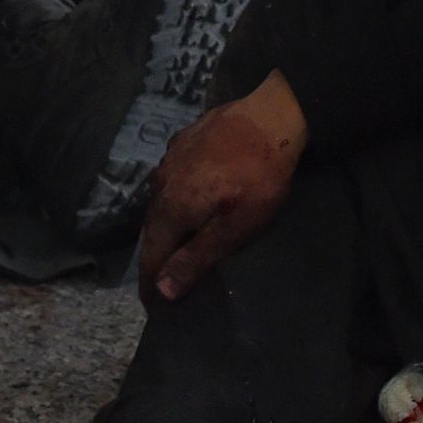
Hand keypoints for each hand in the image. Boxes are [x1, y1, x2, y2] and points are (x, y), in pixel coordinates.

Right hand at [139, 71, 307, 302]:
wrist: (272, 116)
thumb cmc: (259, 178)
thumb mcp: (235, 227)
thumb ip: (196, 258)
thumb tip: (162, 290)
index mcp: (170, 208)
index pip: (150, 255)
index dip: (150, 284)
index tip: (153, 306)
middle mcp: (160, 183)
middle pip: (152, 229)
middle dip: (156, 257)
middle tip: (164, 280)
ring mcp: (168, 158)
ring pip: (160, 201)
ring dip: (166, 225)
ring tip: (177, 243)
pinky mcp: (181, 141)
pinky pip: (170, 178)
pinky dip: (176, 197)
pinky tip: (189, 200)